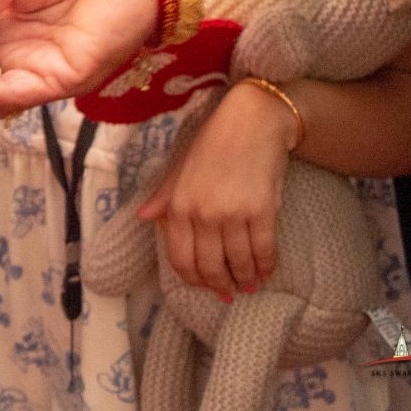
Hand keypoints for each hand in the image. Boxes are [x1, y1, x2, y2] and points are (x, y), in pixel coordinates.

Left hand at [139, 82, 298, 295]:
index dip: (195, 280)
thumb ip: (164, 196)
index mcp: (179, 205)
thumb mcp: (181, 166)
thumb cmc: (214, 141)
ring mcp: (232, 214)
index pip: (181, 259)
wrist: (252, 120)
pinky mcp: (262, 211)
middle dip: (222, 285)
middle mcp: (202, 214)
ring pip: (239, 263)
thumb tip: (143, 218)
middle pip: (210, 268)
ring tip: (251, 284)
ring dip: (246, 279)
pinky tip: (267, 271)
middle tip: (231, 291)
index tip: (207, 287)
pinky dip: (266, 266)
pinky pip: (263, 250)